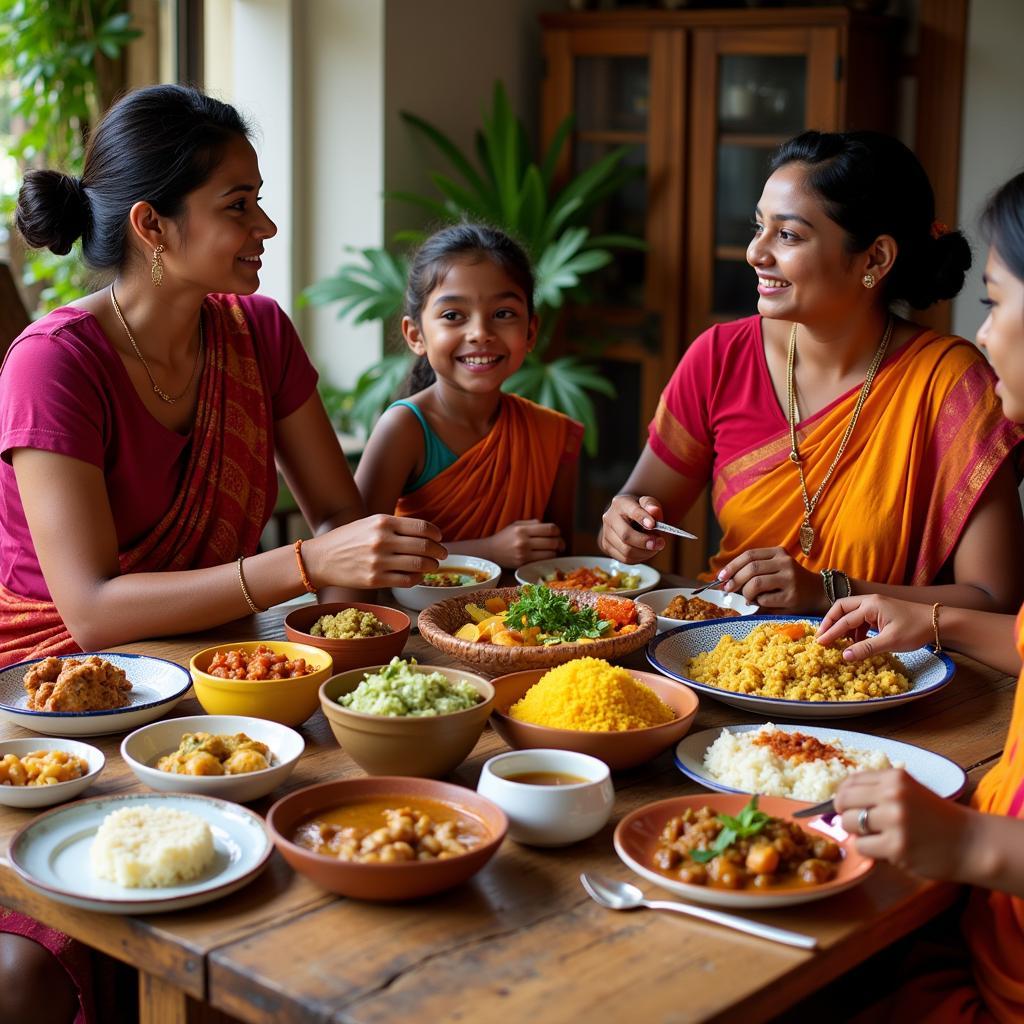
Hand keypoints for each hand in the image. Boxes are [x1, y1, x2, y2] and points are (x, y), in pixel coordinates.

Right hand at [308, 514, 446, 588]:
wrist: (321, 558)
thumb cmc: (349, 539)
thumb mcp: (370, 523)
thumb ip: (396, 526)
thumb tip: (426, 534)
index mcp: (383, 522)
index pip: (422, 527)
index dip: (436, 534)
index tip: (439, 538)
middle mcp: (382, 540)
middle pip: (424, 546)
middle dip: (439, 551)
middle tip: (443, 554)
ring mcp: (379, 561)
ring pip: (419, 565)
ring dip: (432, 566)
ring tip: (433, 565)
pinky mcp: (375, 579)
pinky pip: (407, 580)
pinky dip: (418, 578)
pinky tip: (418, 575)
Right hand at [486, 520, 563, 568]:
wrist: (490, 552)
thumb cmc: (505, 537)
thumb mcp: (517, 524)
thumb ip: (533, 523)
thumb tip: (549, 527)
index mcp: (522, 529)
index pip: (549, 529)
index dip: (557, 531)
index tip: (557, 533)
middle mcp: (523, 542)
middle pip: (553, 542)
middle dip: (560, 543)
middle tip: (560, 544)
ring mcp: (523, 555)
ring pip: (550, 554)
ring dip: (555, 552)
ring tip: (553, 550)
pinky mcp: (523, 564)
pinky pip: (542, 561)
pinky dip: (547, 559)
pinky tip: (545, 556)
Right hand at [599, 494, 664, 562]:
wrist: (626, 518)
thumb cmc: (640, 510)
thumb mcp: (648, 504)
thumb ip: (652, 506)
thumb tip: (654, 511)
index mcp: (620, 503)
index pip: (632, 511)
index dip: (643, 518)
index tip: (653, 525)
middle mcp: (609, 518)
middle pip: (626, 536)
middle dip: (645, 542)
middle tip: (660, 543)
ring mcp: (606, 534)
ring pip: (626, 551)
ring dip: (645, 552)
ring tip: (654, 546)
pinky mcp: (607, 547)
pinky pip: (625, 559)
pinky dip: (639, 557)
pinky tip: (645, 551)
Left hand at [717, 547, 823, 610]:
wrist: (818, 593)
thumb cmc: (790, 582)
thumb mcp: (775, 568)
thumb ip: (754, 570)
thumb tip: (725, 580)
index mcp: (778, 553)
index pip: (750, 555)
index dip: (732, 565)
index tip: (721, 576)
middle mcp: (785, 563)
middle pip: (751, 568)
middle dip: (734, 580)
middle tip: (727, 590)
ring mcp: (789, 579)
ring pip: (756, 583)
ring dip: (745, 593)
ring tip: (747, 598)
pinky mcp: (791, 596)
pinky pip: (764, 599)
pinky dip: (757, 602)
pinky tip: (760, 603)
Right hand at [815, 595, 932, 661]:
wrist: (938, 622)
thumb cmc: (915, 630)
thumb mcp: (890, 642)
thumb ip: (866, 648)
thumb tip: (844, 657)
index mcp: (870, 605)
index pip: (844, 620)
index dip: (830, 632)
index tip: (819, 643)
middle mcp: (870, 601)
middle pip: (842, 608)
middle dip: (831, 622)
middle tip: (823, 637)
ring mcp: (876, 605)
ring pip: (851, 612)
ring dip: (843, 626)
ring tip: (839, 642)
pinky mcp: (881, 612)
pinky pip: (861, 618)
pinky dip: (855, 629)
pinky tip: (857, 641)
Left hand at [834, 769, 970, 879]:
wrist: (971, 842)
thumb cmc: (937, 818)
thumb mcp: (909, 791)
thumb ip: (879, 790)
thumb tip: (840, 798)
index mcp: (894, 777)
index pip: (850, 781)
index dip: (844, 796)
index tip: (848, 806)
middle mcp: (892, 794)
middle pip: (843, 801)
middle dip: (847, 814)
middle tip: (862, 824)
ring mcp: (894, 820)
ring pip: (849, 824)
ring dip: (858, 834)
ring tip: (878, 837)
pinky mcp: (896, 846)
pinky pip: (862, 847)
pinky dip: (870, 850)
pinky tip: (888, 849)